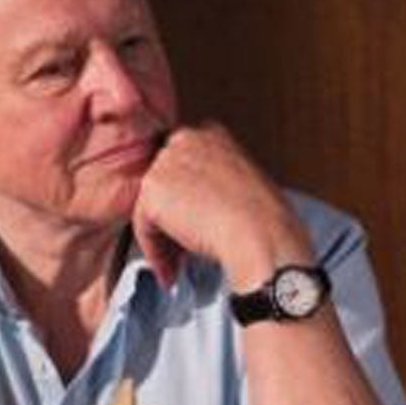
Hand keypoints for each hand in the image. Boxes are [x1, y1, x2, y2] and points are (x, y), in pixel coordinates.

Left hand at [131, 123, 311, 287]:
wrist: (260, 236)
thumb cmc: (263, 221)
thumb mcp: (242, 187)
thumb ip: (214, 186)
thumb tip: (196, 209)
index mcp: (212, 134)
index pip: (181, 165)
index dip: (184, 201)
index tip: (190, 224)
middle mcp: (186, 139)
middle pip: (162, 185)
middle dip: (169, 220)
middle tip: (180, 250)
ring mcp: (167, 161)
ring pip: (150, 207)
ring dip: (161, 239)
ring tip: (176, 265)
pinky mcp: (152, 187)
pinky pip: (142, 226)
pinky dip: (154, 252)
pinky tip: (170, 269)